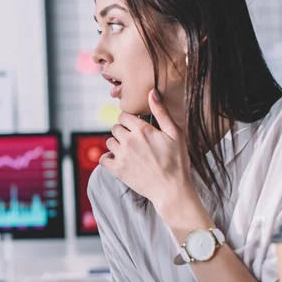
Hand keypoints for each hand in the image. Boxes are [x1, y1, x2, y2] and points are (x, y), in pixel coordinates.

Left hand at [100, 89, 192, 212]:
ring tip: (129, 151)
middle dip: (123, 132)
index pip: (123, 116)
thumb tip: (151, 92)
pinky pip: (103, 159)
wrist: (172, 190)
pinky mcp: (117, 170)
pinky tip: (117, 159)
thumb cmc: (177, 162)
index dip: (129, 120)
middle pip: (115, 128)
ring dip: (116, 144)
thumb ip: (161, 112)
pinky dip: (108, 158)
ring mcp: (122, 156)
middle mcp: (129, 141)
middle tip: (135, 141)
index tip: (136, 127)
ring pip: (109, 142)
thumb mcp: (175, 134)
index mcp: (142, 130)